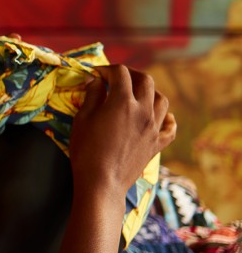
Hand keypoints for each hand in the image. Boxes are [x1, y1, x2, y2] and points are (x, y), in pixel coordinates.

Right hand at [69, 66, 176, 203]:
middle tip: (117, 78)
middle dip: (131, 74)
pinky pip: (170, 127)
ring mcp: (153, 127)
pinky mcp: (157, 144)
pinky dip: (167, 118)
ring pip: (161, 100)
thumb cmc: (86, 150)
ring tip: (137, 94)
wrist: (102, 182)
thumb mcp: (82, 119)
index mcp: (123, 101)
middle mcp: (143, 110)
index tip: (96, 74)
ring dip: (150, 92)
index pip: (120, 73)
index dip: (107, 69)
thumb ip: (92, 95)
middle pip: (146, 81)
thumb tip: (95, 80)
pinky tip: (161, 117)